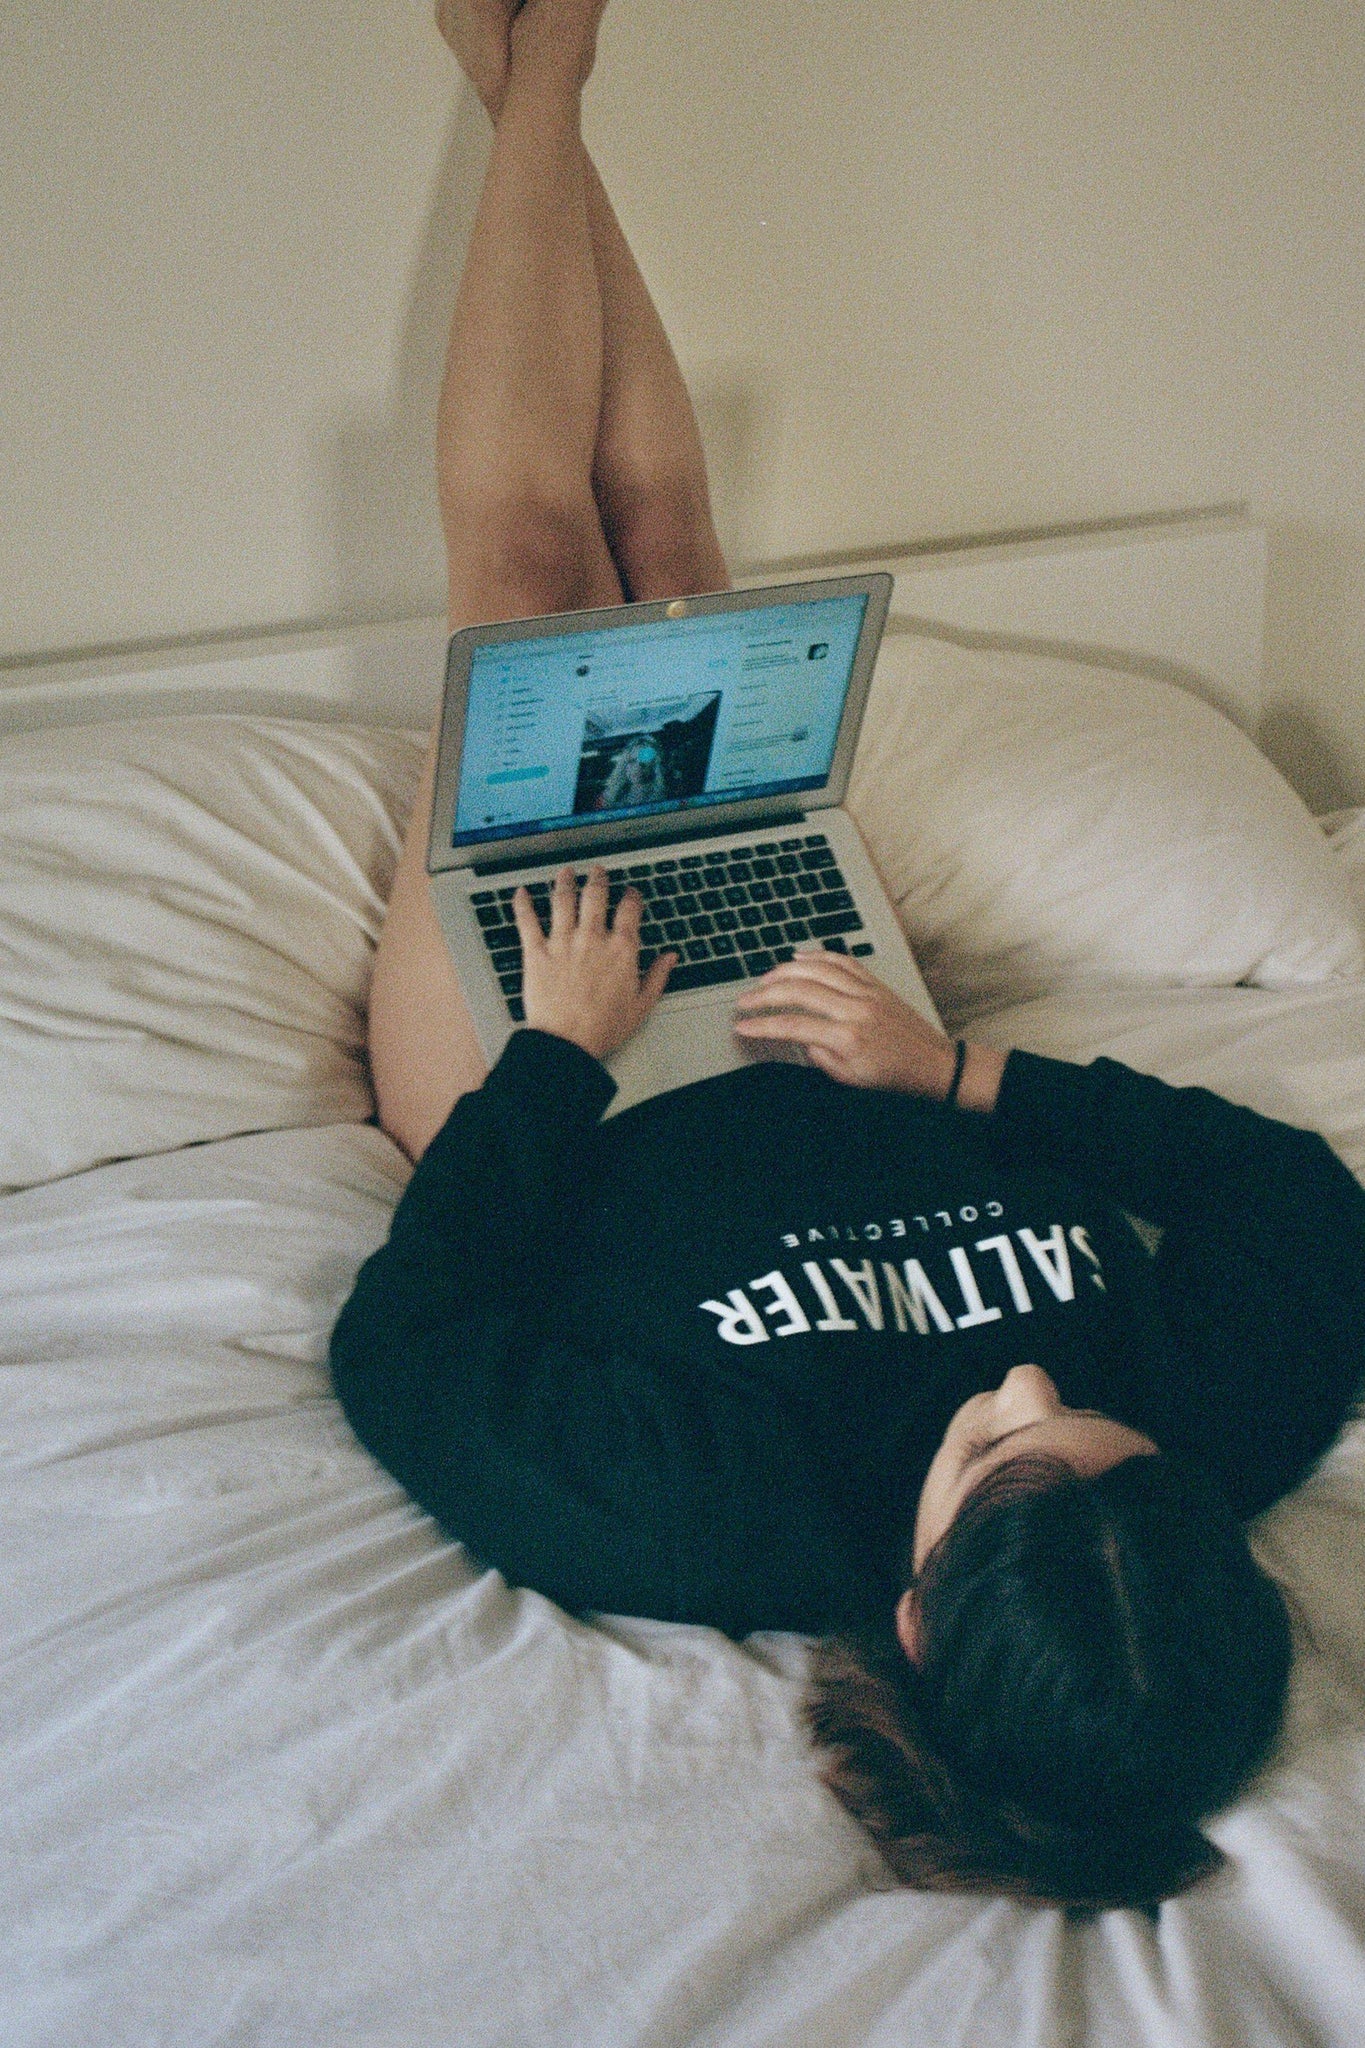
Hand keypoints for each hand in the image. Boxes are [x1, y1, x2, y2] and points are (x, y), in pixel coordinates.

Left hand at [512, 865, 675, 1063]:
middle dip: (598, 879)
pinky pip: (527, 921)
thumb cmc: (603, 1028)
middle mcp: (592, 938)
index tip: (631, 893)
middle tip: (598, 871)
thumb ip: (657, 976)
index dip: (632, 896)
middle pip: (595, 896)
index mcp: (621, 949)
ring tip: (566, 872)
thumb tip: (670, 958)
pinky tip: (521, 892)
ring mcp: (562, 942)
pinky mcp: (536, 953)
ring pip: (563, 900)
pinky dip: (522, 904)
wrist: (567, 1043)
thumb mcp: (641, 1005)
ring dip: (565, 881)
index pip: (629, 910)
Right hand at [732, 950, 1002, 1105]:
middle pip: (799, 990)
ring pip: (818, 968)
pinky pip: (843, 961)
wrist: (933, 1064)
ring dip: (785, 970)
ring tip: (765, 979)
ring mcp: (867, 992)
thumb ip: (820, 1058)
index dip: (762, 1025)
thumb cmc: (894, 1076)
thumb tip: (800, 1037)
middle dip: (765, 994)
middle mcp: (856, 1009)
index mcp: (847, 1038)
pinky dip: (818, 956)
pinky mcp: (875, 984)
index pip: (793, 1026)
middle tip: (745, 1001)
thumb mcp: (851, 1079)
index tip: (742, 1025)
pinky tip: (800, 958)